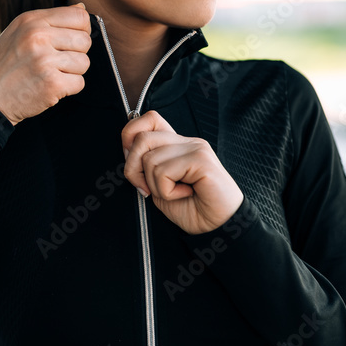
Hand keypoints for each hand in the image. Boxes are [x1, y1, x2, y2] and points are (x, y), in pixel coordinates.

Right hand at [0, 2, 91, 125]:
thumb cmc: (5, 65)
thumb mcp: (20, 31)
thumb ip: (51, 19)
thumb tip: (82, 6)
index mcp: (32, 21)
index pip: (79, 16)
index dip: (81, 30)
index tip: (69, 41)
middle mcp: (38, 37)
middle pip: (85, 40)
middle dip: (76, 53)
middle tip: (56, 62)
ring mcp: (45, 60)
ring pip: (84, 63)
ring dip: (72, 73)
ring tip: (50, 74)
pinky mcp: (51, 83)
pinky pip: (79, 83)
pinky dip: (68, 89)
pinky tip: (50, 86)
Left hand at [121, 110, 243, 234]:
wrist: (218, 226)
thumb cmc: (192, 209)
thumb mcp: (159, 187)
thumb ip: (146, 168)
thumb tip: (127, 155)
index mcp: (177, 144)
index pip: (149, 119)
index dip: (131, 136)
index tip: (134, 165)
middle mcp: (186, 141)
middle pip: (142, 138)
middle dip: (133, 169)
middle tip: (146, 189)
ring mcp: (195, 148)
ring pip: (150, 159)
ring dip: (155, 185)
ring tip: (174, 193)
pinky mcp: (201, 160)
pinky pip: (164, 172)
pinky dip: (167, 191)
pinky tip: (185, 194)